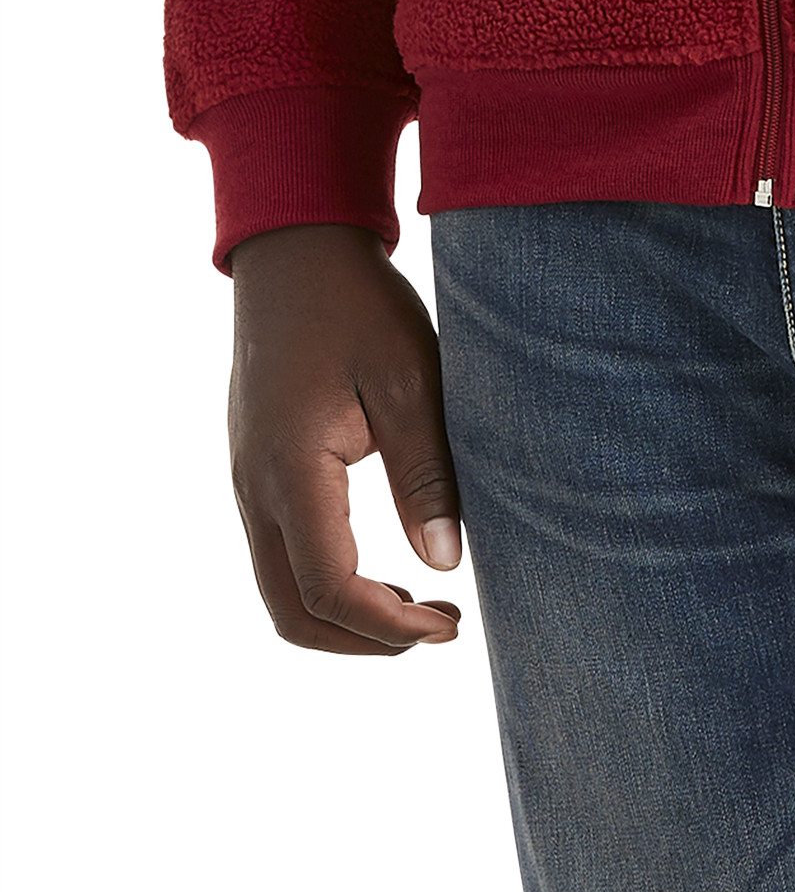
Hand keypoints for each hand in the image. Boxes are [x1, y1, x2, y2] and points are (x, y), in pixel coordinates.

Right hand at [228, 222, 463, 654]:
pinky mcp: (255, 469)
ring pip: (280, 589)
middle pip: (292, 611)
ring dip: (345, 615)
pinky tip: (385, 565)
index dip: (389, 624)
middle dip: (364, 639)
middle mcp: (253, 487)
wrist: (299, 251)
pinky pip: (279, 554)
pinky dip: (327, 582)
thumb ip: (426, 474)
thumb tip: (446, 562)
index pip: (329, 587)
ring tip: (421, 603)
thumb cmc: (360, 306)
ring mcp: (246, 480)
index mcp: (290, 469)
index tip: (451, 625)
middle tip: (440, 628)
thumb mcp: (410, 381)